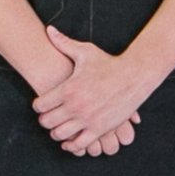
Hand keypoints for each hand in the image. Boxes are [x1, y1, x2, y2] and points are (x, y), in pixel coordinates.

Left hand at [34, 27, 159, 154]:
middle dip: (46, 120)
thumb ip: (64, 43)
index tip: (44, 104)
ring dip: (58, 133)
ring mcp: (87, 119)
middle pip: (46, 122)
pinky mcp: (100, 129)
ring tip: (61, 127)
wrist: (135, 75)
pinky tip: (71, 141)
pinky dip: (72, 146)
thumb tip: (48, 29)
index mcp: (68, 89)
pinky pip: (79, 144)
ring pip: (60, 135)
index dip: (39, 105)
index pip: (39, 106)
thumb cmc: (109, 64)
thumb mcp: (86, 52)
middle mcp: (75, 106)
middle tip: (51, 117)